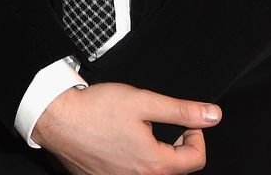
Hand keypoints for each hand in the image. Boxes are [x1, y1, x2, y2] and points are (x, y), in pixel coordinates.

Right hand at [32, 82, 220, 174]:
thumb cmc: (95, 109)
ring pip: (150, 170)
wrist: (58, 117)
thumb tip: (212, 115)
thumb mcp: (143, 101)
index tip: (186, 122)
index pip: (195, 159)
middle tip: (159, 122)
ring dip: (152, 151)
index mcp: (155, 164)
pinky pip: (127, 172)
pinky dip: (130, 158)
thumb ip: (181, 110)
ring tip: (136, 129)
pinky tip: (118, 139)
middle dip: (173, 143)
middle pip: (173, 167)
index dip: (196, 135)